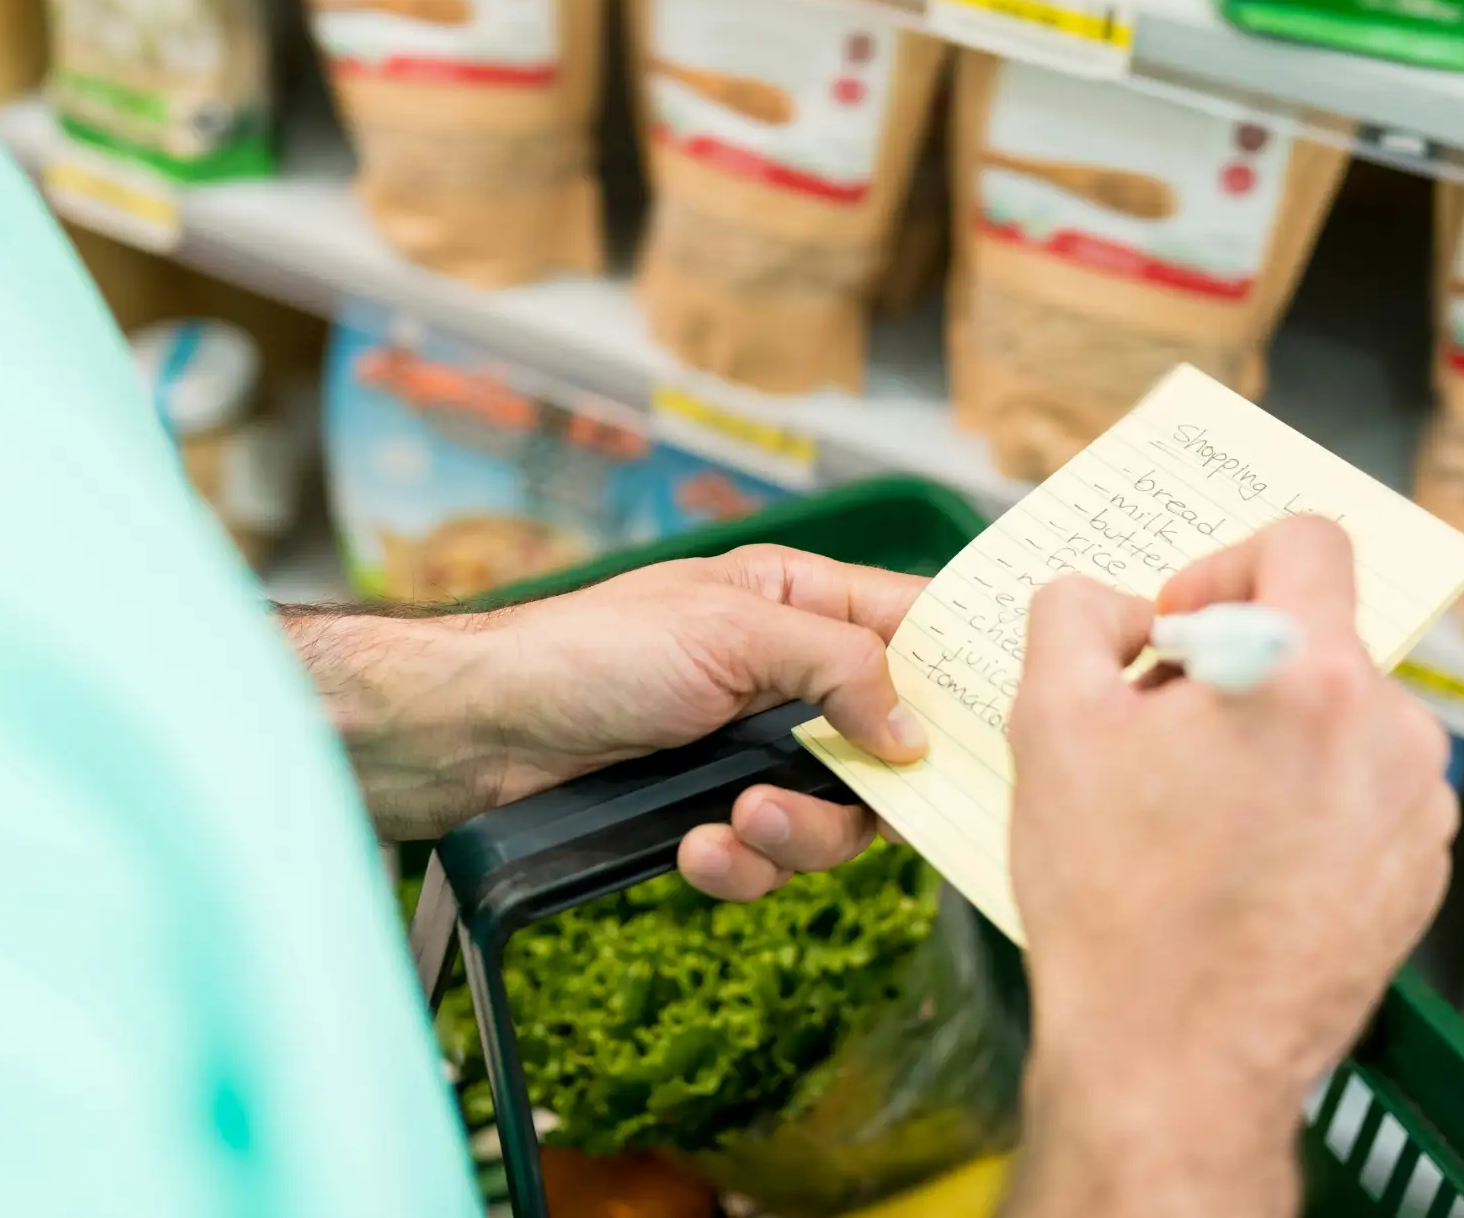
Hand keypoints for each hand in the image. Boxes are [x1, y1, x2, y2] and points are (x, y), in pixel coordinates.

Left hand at [286, 546, 928, 892]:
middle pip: (890, 745)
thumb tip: (918, 730)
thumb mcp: (730, 632)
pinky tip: (696, 850)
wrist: (475, 734)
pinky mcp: (711, 810)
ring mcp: (751, 747)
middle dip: (864, 788)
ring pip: (835, 816)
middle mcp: (786, 673)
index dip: (959, 673)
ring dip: (795, 835)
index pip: (916, 625)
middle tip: (833, 797)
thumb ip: (839, 667)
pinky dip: (741, 865)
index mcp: (799, 599)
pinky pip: (768, 859)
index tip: (988, 728)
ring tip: (736, 822)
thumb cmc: (586, 652)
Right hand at [1001, 517, 1456, 1217]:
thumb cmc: (1115, 900)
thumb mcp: (1050, 721)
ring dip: (1271, 735)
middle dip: (1236, 665)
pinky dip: (1304, 803)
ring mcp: (1418, 811)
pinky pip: (1363, 795)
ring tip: (1193, 810)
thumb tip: (1113, 608)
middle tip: (1158, 733)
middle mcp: (1392, 731)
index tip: (1175, 630)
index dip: (1224, 565)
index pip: (1306, 542)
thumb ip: (1074, 616)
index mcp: (1312, 673)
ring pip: (1340, 720)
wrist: (1173, 1063)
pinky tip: (1236, 863)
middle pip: (1317, 639)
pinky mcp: (1418, 877)